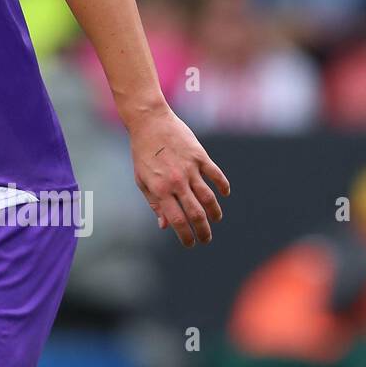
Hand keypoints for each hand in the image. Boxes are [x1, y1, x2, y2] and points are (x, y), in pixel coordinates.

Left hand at [128, 107, 229, 246]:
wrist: (149, 122)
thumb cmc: (142, 153)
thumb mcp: (141, 180)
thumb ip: (154, 203)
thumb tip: (164, 226)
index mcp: (159, 189)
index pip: (176, 220)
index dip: (185, 236)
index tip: (190, 243)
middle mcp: (176, 181)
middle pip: (196, 214)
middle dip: (203, 231)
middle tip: (206, 239)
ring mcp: (189, 168)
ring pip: (209, 198)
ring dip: (215, 213)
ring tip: (215, 219)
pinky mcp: (200, 156)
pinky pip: (216, 175)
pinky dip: (223, 187)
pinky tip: (224, 194)